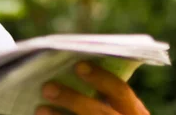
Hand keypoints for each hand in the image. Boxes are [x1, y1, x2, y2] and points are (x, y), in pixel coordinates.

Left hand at [35, 61, 149, 114]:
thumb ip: (104, 94)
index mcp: (135, 113)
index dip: (100, 78)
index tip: (78, 66)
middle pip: (100, 113)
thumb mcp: (118, 108)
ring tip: (40, 109)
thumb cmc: (110, 114)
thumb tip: (73, 69)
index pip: (120, 91)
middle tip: (48, 88)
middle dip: (73, 100)